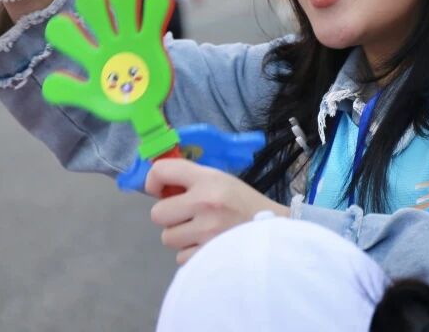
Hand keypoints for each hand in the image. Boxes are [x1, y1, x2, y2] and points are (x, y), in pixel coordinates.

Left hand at [43, 0, 177, 158]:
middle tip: (102, 21)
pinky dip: (156, 7)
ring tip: (132, 18)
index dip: (63, 27)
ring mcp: (130, 34)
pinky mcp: (152, 35)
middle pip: (93, 0)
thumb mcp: (91, 97)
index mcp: (89, 52)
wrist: (146, 107)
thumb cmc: (116, 98)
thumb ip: (70, 91)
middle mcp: (107, 36)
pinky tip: (154, 22)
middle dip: (94, 2)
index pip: (65, 28)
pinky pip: (154, 8)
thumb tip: (48, 86)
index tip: (70, 35)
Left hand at [146, 158, 289, 264]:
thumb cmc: (244, 204)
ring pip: (167, 238)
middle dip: (169, 217)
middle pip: (157, 213)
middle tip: (187, 216)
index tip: (158, 190)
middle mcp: (205, 203)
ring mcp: (207, 232)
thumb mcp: (221, 181)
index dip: (152, 180)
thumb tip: (157, 188)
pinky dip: (192, 254)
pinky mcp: (210, 256)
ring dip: (181, 237)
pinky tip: (209, 247)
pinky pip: (181, 258)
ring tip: (202, 233)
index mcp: (208, 179)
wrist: (275, 233)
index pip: (163, 170)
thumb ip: (191, 181)